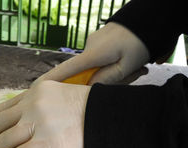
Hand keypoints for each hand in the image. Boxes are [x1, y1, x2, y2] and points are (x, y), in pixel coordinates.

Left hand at [0, 81, 90, 147]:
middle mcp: (33, 105)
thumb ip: (44, 102)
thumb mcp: (64, 94)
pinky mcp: (44, 145)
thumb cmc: (93, 108)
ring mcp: (37, 125)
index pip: (6, 105)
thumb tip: (28, 115)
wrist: (111, 118)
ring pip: (3, 140)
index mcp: (38, 91)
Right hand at [35, 22, 149, 84]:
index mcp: (92, 54)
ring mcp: (93, 45)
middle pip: (85, 74)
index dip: (49, 81)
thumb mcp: (127, 66)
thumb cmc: (141, 42)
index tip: (35, 90)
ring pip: (97, 69)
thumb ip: (106, 80)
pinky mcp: (99, 44)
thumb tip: (88, 89)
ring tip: (138, 68)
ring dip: (114, 74)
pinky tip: (134, 64)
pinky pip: (102, 62)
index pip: (65, 70)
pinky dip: (115, 67)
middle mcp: (88, 48)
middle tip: (132, 75)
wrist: (152, 17)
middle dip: (104, 81)